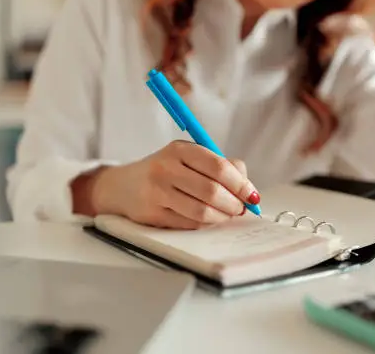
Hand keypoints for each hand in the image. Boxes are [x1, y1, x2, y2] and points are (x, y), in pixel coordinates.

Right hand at [82, 141, 258, 228]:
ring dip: (221, 217)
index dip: (241, 184)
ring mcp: (157, 192)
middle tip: (241, 209)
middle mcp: (166, 168)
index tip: (252, 195)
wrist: (122, 186)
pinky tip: (208, 219)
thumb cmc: (164, 171)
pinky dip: (205, 224)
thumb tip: (248, 188)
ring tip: (227, 215)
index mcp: (179, 149)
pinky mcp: (152, 214)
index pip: (219, 167)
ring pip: (202, 211)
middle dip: (234, 204)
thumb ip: (220, 165)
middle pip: (212, 191)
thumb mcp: (188, 158)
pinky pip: (188, 224)